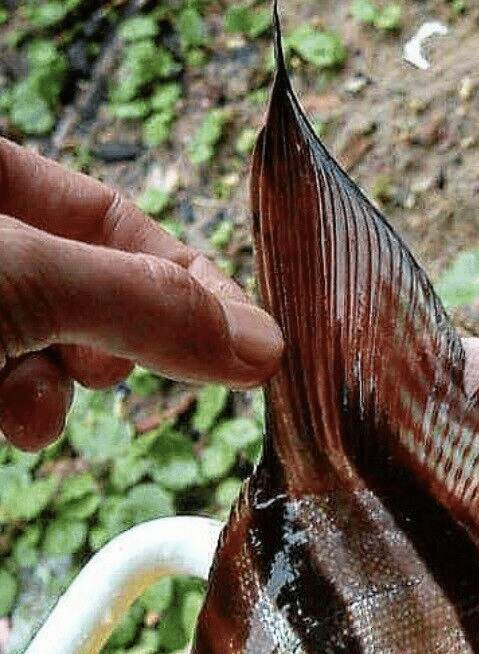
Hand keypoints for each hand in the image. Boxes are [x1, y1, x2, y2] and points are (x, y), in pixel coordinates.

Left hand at [0, 139, 281, 450]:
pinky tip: (15, 422)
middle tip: (121, 369)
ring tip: (35, 408)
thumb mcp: (30, 278)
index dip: (181, 274)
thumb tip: (263, 344)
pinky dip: (26, 412)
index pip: (109, 217)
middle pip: (88, 289)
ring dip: (61, 390)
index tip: (245, 338)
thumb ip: (145, 305)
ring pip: (50, 349)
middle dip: (115, 343)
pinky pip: (11, 390)